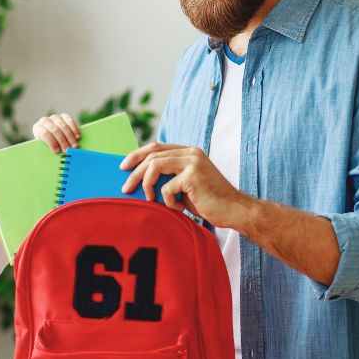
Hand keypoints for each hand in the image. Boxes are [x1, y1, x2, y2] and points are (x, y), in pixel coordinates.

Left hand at [32, 113, 80, 152]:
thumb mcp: (44, 148)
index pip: (44, 133)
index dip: (51, 142)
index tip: (57, 151)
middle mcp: (45, 121)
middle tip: (67, 150)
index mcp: (38, 128)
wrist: (51, 137)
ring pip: (63, 125)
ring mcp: (55, 117)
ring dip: (69, 137)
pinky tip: (77, 136)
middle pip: (54, 129)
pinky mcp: (64, 116)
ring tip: (74, 146)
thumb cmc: (46, 145)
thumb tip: (55, 157)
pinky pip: (69, 120)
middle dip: (62, 141)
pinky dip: (74, 128)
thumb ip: (47, 150)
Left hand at [120, 142, 255, 229]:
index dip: (137, 155)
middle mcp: (190, 152)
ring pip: (155, 166)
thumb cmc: (208, 202)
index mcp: (188, 152)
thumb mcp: (185, 186)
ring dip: (146, 185)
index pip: (156, 147)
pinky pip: (167, 188)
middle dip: (134, 173)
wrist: (234, 211)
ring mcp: (193, 161)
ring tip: (150, 200)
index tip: (123, 167)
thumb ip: (168, 177)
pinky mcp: (193, 175)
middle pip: (152, 155)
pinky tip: (179, 209)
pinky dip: (168, 202)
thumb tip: (139, 179)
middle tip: (125, 188)